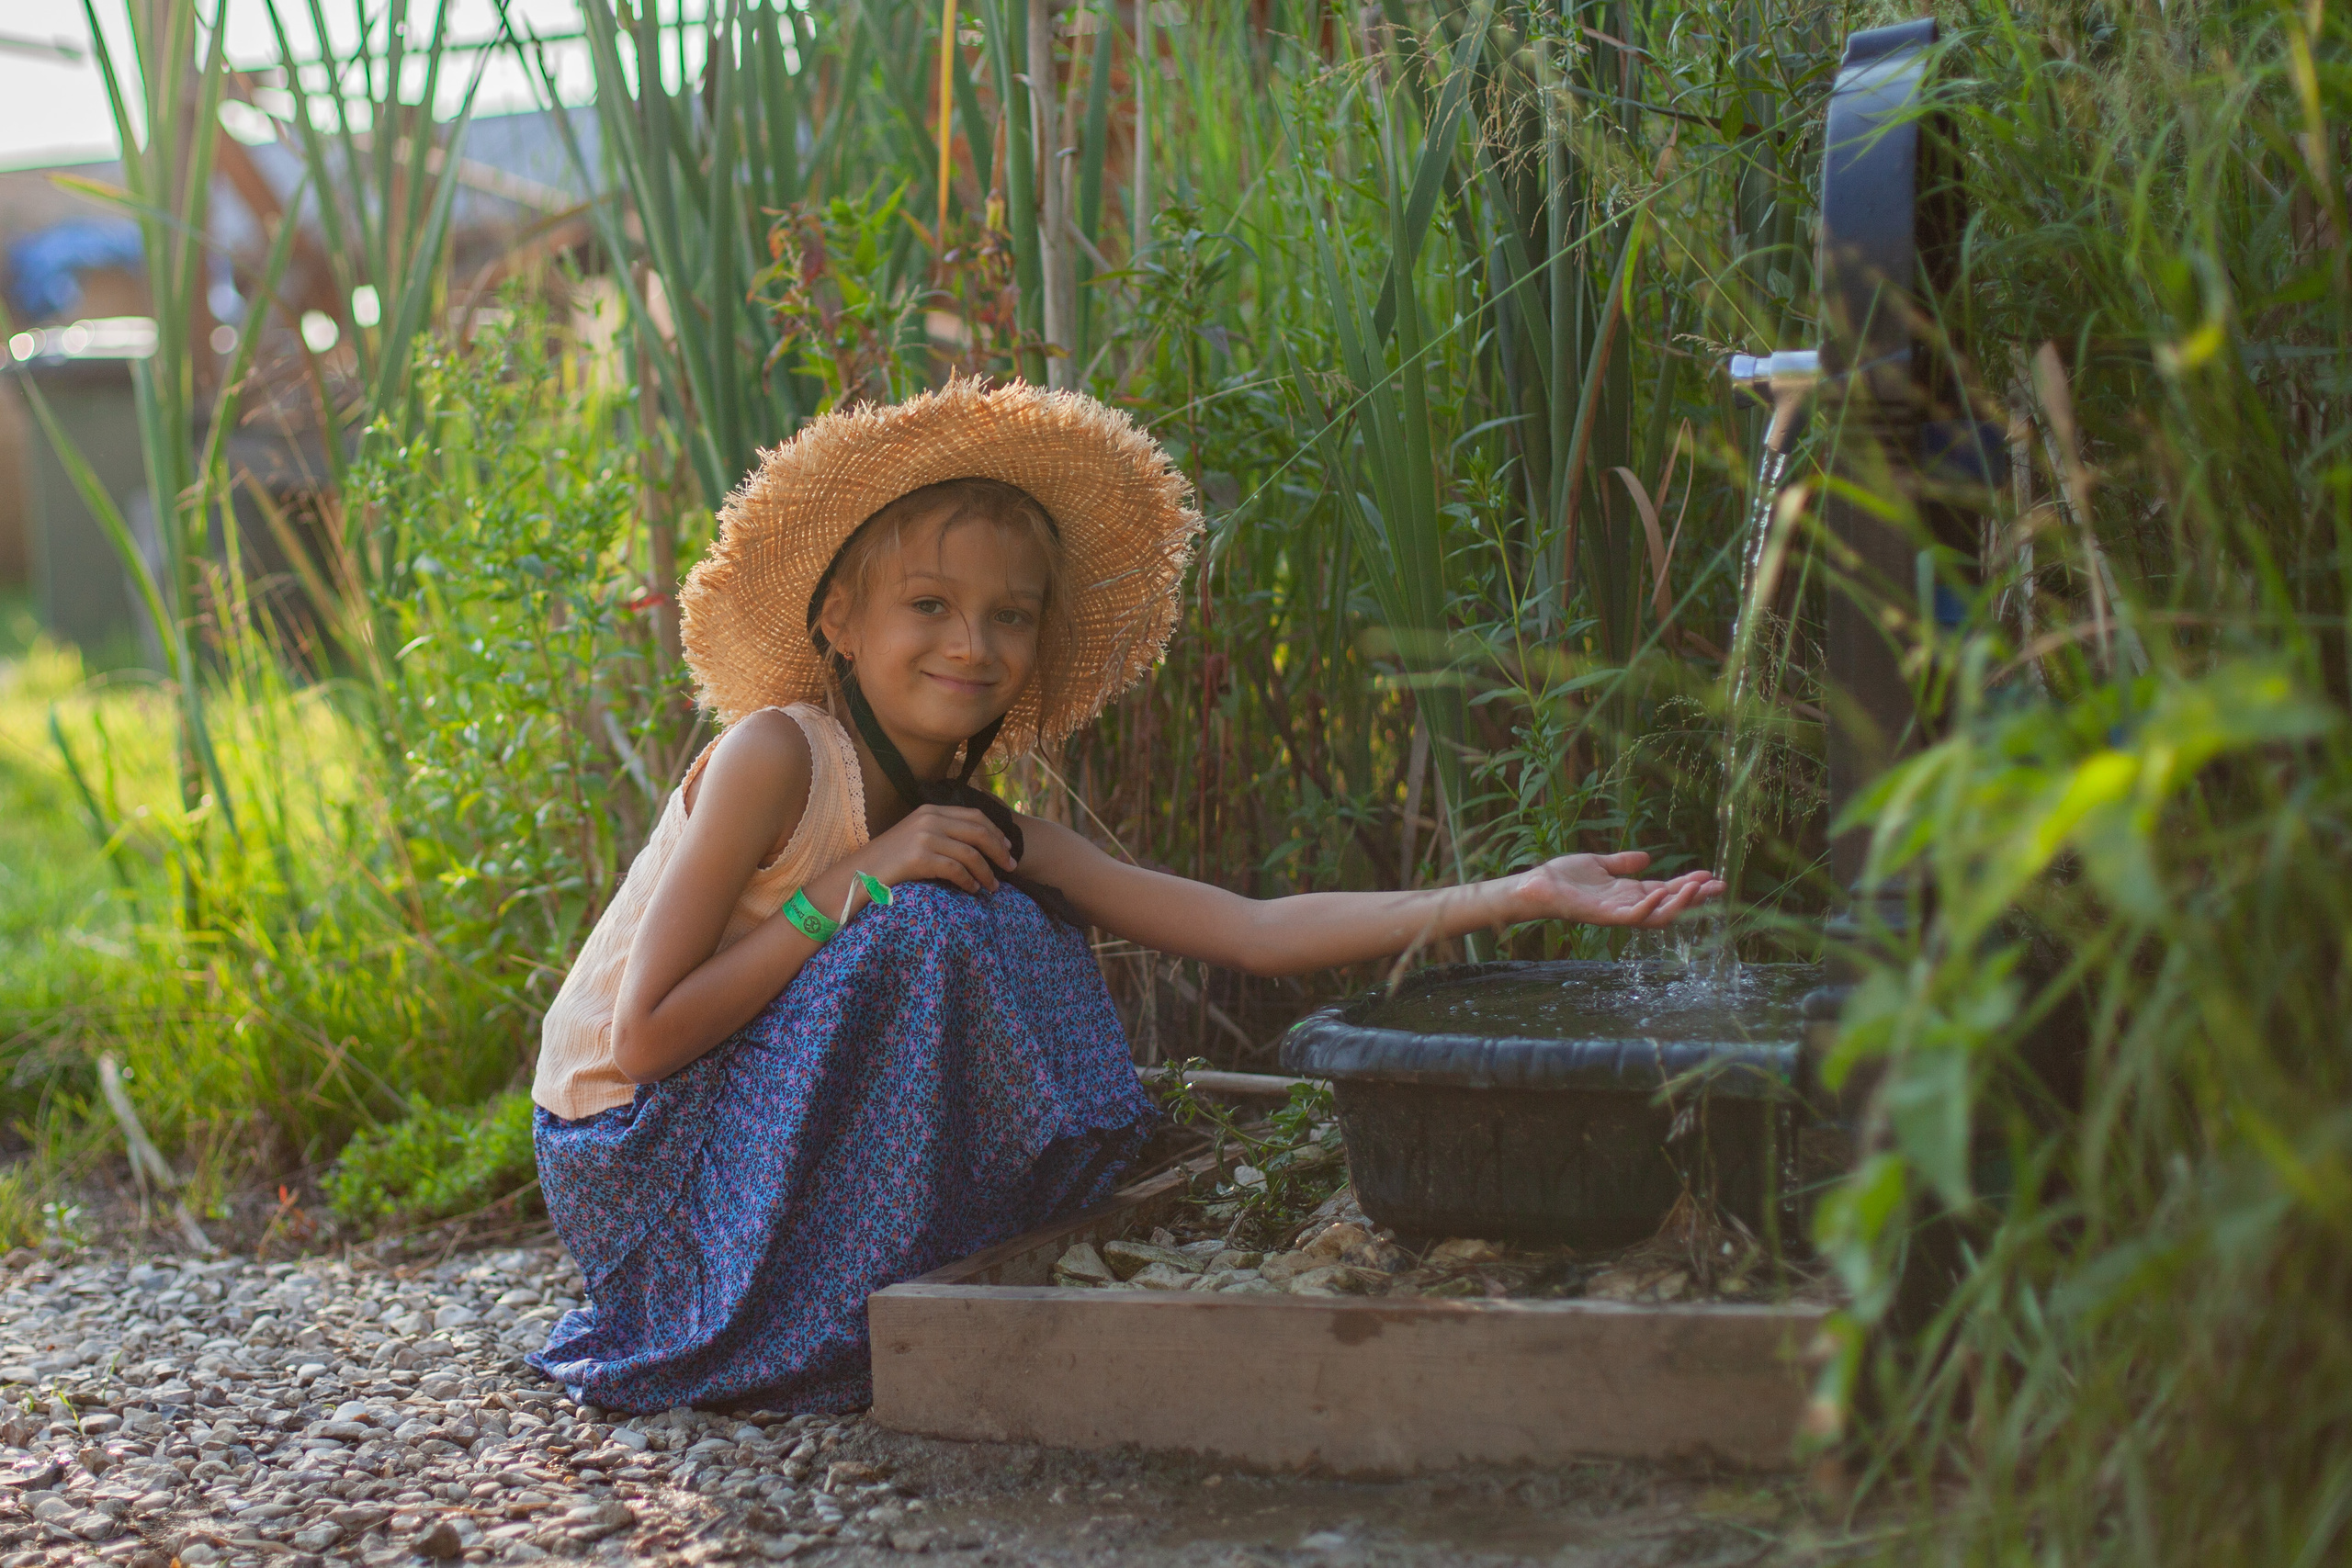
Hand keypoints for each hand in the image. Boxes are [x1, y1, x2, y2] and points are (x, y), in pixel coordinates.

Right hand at [856, 803, 1015, 893]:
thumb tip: (976, 846)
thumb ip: (941, 833)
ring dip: (987, 872)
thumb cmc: (890, 861)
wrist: (859, 873)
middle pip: (979, 831)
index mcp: (931, 810)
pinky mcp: (920, 857)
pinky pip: (956, 870)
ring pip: (971, 853)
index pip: (975, 815)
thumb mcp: (916, 836)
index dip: (997, 832)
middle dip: (1000, 851)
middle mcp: (930, 819)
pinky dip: (969, 882)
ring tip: (994, 887)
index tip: (1009, 848)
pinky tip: (972, 891)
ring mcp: (924, 837)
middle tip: (1012, 868)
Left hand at [1508, 850, 1724, 927]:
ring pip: (1657, 914)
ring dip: (1679, 903)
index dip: (1689, 885)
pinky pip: (1632, 916)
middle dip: (1696, 897)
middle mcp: (1627, 906)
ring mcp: (1617, 914)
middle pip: (1670, 905)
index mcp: (1628, 893)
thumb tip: (1648, 857)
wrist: (1536, 886)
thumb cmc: (1564, 877)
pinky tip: (1661, 891)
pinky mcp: (1603, 916)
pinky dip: (1648, 906)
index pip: (1667, 891)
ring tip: (1699, 888)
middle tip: (1720, 886)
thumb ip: (1623, 863)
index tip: (1711, 876)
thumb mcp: (1599, 864)